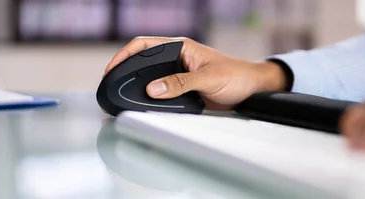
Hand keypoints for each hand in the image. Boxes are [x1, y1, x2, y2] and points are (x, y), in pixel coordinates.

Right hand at [104, 37, 287, 109]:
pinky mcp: (182, 90)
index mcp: (181, 48)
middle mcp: (177, 60)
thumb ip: (181, 83)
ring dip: (137, 88)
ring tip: (121, 99)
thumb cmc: (236, 76)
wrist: (253, 90)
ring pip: (150, 80)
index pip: (145, 45)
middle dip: (125, 73)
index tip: (112, 69)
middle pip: (142, 63)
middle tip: (111, 88)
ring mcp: (178, 75)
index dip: (124, 55)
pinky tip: (142, 107)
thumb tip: (154, 89)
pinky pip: (161, 94)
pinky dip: (150, 100)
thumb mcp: (208, 79)